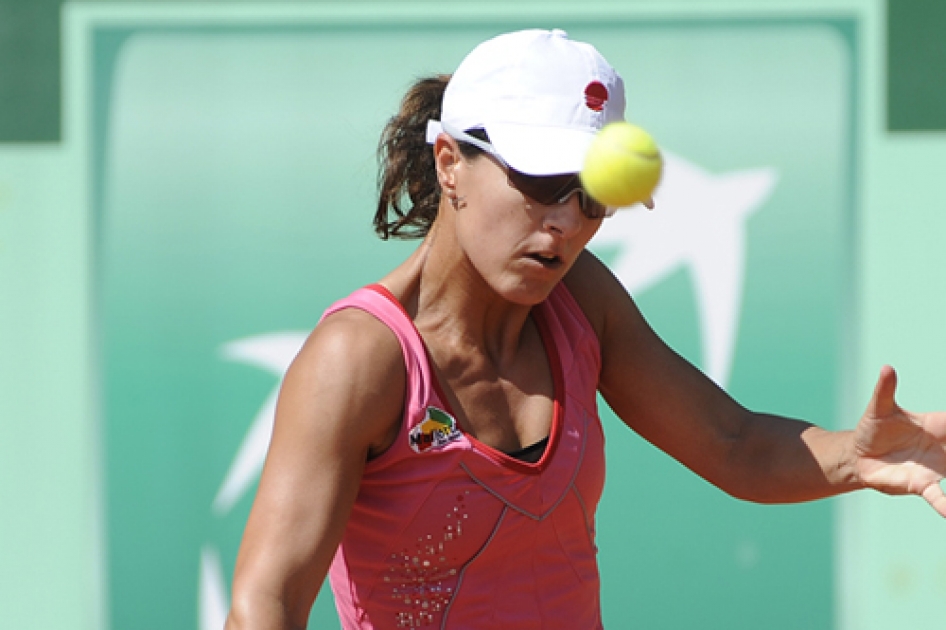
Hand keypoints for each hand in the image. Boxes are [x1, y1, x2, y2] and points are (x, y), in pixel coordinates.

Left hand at [853, 365, 945, 516]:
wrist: (858, 456)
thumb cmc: (873, 429)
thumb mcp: (879, 409)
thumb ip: (885, 390)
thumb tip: (887, 367)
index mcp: (938, 425)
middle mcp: (944, 447)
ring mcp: (936, 467)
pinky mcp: (922, 484)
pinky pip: (939, 497)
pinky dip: (945, 505)